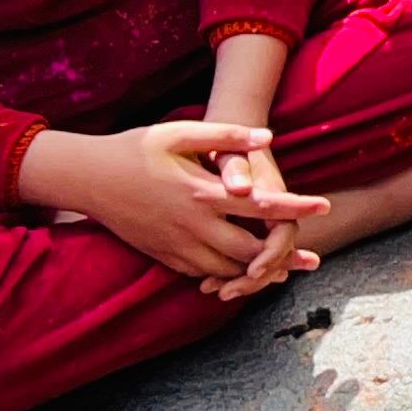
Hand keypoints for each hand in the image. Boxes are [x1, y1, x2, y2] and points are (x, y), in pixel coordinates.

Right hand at [9, 122, 329, 288]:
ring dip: (258, 273)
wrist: (86, 178)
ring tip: (287, 271)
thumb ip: (225, 136)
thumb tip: (267, 137)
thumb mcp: (178, 133)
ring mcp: (176, 245)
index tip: (325, 206)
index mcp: (201, 193)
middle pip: (249, 250)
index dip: (296, 207)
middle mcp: (192, 225)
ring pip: (226, 270)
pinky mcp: (163, 255)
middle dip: (284, 256)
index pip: (260, 205)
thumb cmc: (135, 149)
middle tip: (312, 259)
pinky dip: (226, 277)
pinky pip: (201, 274)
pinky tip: (244, 275)